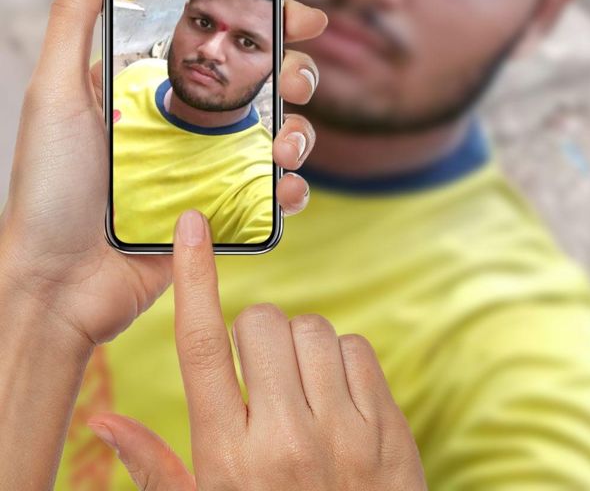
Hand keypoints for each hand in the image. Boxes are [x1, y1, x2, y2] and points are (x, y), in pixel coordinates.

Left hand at [0, 0, 326, 348]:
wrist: (55, 285)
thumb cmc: (48, 187)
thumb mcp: (56, 90)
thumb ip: (76, 13)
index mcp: (158, 83)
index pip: (225, 38)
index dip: (268, 20)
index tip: (299, 14)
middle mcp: (190, 120)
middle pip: (266, 81)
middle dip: (295, 72)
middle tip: (294, 80)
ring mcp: (210, 166)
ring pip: (281, 133)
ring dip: (301, 131)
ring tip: (284, 145)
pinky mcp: (223, 213)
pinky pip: (274, 194)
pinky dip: (292, 188)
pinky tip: (284, 188)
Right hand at [87, 209, 427, 490]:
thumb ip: (153, 466)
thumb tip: (99, 419)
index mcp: (228, 458)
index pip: (200, 347)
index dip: (194, 278)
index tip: (191, 224)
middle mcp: (285, 440)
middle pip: (261, 323)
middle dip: (255, 333)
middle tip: (260, 375)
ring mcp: (344, 434)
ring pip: (313, 329)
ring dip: (299, 345)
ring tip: (298, 390)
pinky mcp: (388, 430)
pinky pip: (358, 348)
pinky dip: (342, 360)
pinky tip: (335, 399)